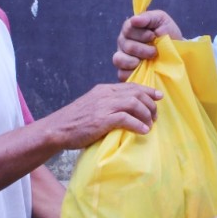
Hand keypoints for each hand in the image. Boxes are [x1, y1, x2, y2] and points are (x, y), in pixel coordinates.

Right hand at [47, 82, 162, 149]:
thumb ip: (108, 104)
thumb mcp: (93, 105)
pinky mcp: (102, 120)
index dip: (148, 91)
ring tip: (150, 124)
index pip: (131, 86)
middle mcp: (105, 94)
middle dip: (150, 104)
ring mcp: (103, 106)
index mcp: (104, 89)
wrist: (57, 128)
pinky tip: (143, 131)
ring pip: (134, 104)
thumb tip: (126, 110)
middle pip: (136, 93)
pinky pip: (126, 119)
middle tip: (155, 116)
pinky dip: (137, 125)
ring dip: (146, 114)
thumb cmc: (75, 121)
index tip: (159, 97)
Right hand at [113, 10, 182, 80]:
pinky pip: (121, 74)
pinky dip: (132, 73)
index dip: (141, 34)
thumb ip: (148, 17)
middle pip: (126, 45)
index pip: (127, 29)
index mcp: (130, 29)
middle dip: (143, 49)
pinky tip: (143, 70)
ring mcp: (122, 58)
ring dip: (136, 61)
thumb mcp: (161, 20)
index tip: (153, 36)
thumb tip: (134, 19)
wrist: (176, 52)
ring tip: (149, 61)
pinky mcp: (125, 72)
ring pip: (119, 59)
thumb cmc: (167, 34)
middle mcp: (123, 43)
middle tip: (155, 51)